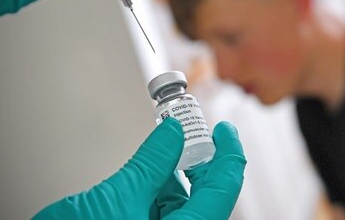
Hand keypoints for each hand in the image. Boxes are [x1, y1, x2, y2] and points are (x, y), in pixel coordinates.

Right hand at [33, 119, 245, 218]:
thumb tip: (173, 132)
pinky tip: (150, 176)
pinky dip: (159, 193)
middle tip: (190, 134)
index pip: (223, 189)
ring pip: (184, 206)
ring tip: (166, 150)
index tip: (224, 132)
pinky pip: (163, 215)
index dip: (228, 154)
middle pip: (206, 197)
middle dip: (198, 163)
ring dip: (175, 176)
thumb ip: (150, 163)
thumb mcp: (116, 197)